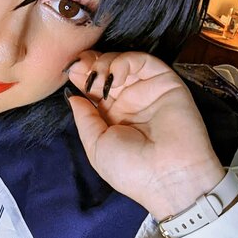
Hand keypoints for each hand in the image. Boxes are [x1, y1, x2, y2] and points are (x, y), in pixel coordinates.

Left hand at [66, 51, 224, 219]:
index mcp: (112, 117)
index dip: (81, 76)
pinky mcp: (166, 82)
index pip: (95, 87)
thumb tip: (73, 96)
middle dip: (89, 64)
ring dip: (105, 62)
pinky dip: (125, 60)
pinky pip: (144, 61)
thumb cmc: (131, 170)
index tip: (69, 73)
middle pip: (106, 70)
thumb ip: (84, 118)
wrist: (167, 177)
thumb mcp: (96, 146)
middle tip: (79, 68)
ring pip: (123, 62)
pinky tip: (115, 75)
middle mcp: (130, 101)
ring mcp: (147, 90)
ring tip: (97, 76)